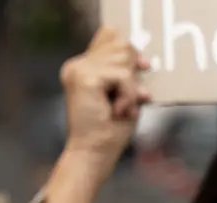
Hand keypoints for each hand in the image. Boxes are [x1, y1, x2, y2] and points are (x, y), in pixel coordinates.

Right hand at [61, 26, 150, 171]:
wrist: (93, 154)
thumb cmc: (109, 129)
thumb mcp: (122, 91)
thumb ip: (125, 68)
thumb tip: (138, 55)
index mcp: (79, 67)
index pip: (111, 35)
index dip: (128, 50)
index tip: (141, 68)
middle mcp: (75, 66)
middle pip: (121, 45)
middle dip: (132, 74)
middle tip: (124, 101)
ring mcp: (78, 70)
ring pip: (124, 60)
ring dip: (131, 88)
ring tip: (120, 108)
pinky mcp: (85, 79)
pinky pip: (123, 75)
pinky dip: (128, 95)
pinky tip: (117, 111)